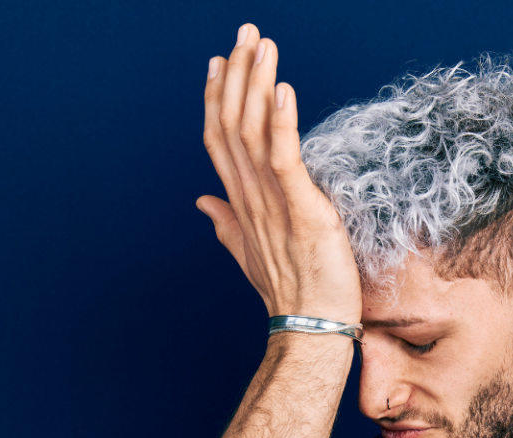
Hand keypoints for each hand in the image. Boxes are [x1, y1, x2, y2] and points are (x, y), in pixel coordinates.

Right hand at [197, 23, 362, 322]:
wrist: (310, 329)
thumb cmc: (289, 292)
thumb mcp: (250, 251)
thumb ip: (225, 223)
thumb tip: (202, 203)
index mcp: (239, 201)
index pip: (220, 138)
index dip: (218, 97)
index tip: (220, 60)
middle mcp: (248, 196)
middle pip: (232, 123)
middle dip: (238, 74)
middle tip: (246, 33)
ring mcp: (271, 203)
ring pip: (252, 132)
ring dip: (258, 84)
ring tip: (264, 46)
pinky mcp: (301, 210)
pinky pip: (284, 159)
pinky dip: (281, 123)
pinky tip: (284, 89)